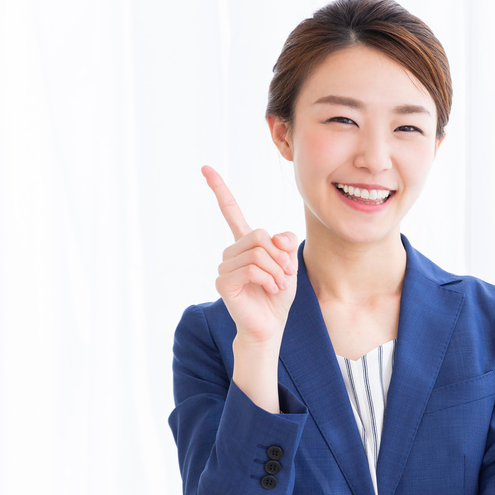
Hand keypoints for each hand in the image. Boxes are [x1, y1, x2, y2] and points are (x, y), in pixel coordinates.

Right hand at [204, 165, 297, 344]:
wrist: (270, 325)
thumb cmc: (277, 295)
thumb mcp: (288, 265)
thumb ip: (284, 245)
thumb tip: (276, 238)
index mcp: (245, 244)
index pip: (231, 212)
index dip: (220, 190)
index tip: (206, 169)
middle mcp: (231, 252)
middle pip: (258, 235)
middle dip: (279, 255)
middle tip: (286, 273)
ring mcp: (225, 267)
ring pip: (257, 252)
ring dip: (276, 270)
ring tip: (278, 284)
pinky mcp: (224, 282)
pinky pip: (251, 268)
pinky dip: (269, 278)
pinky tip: (271, 289)